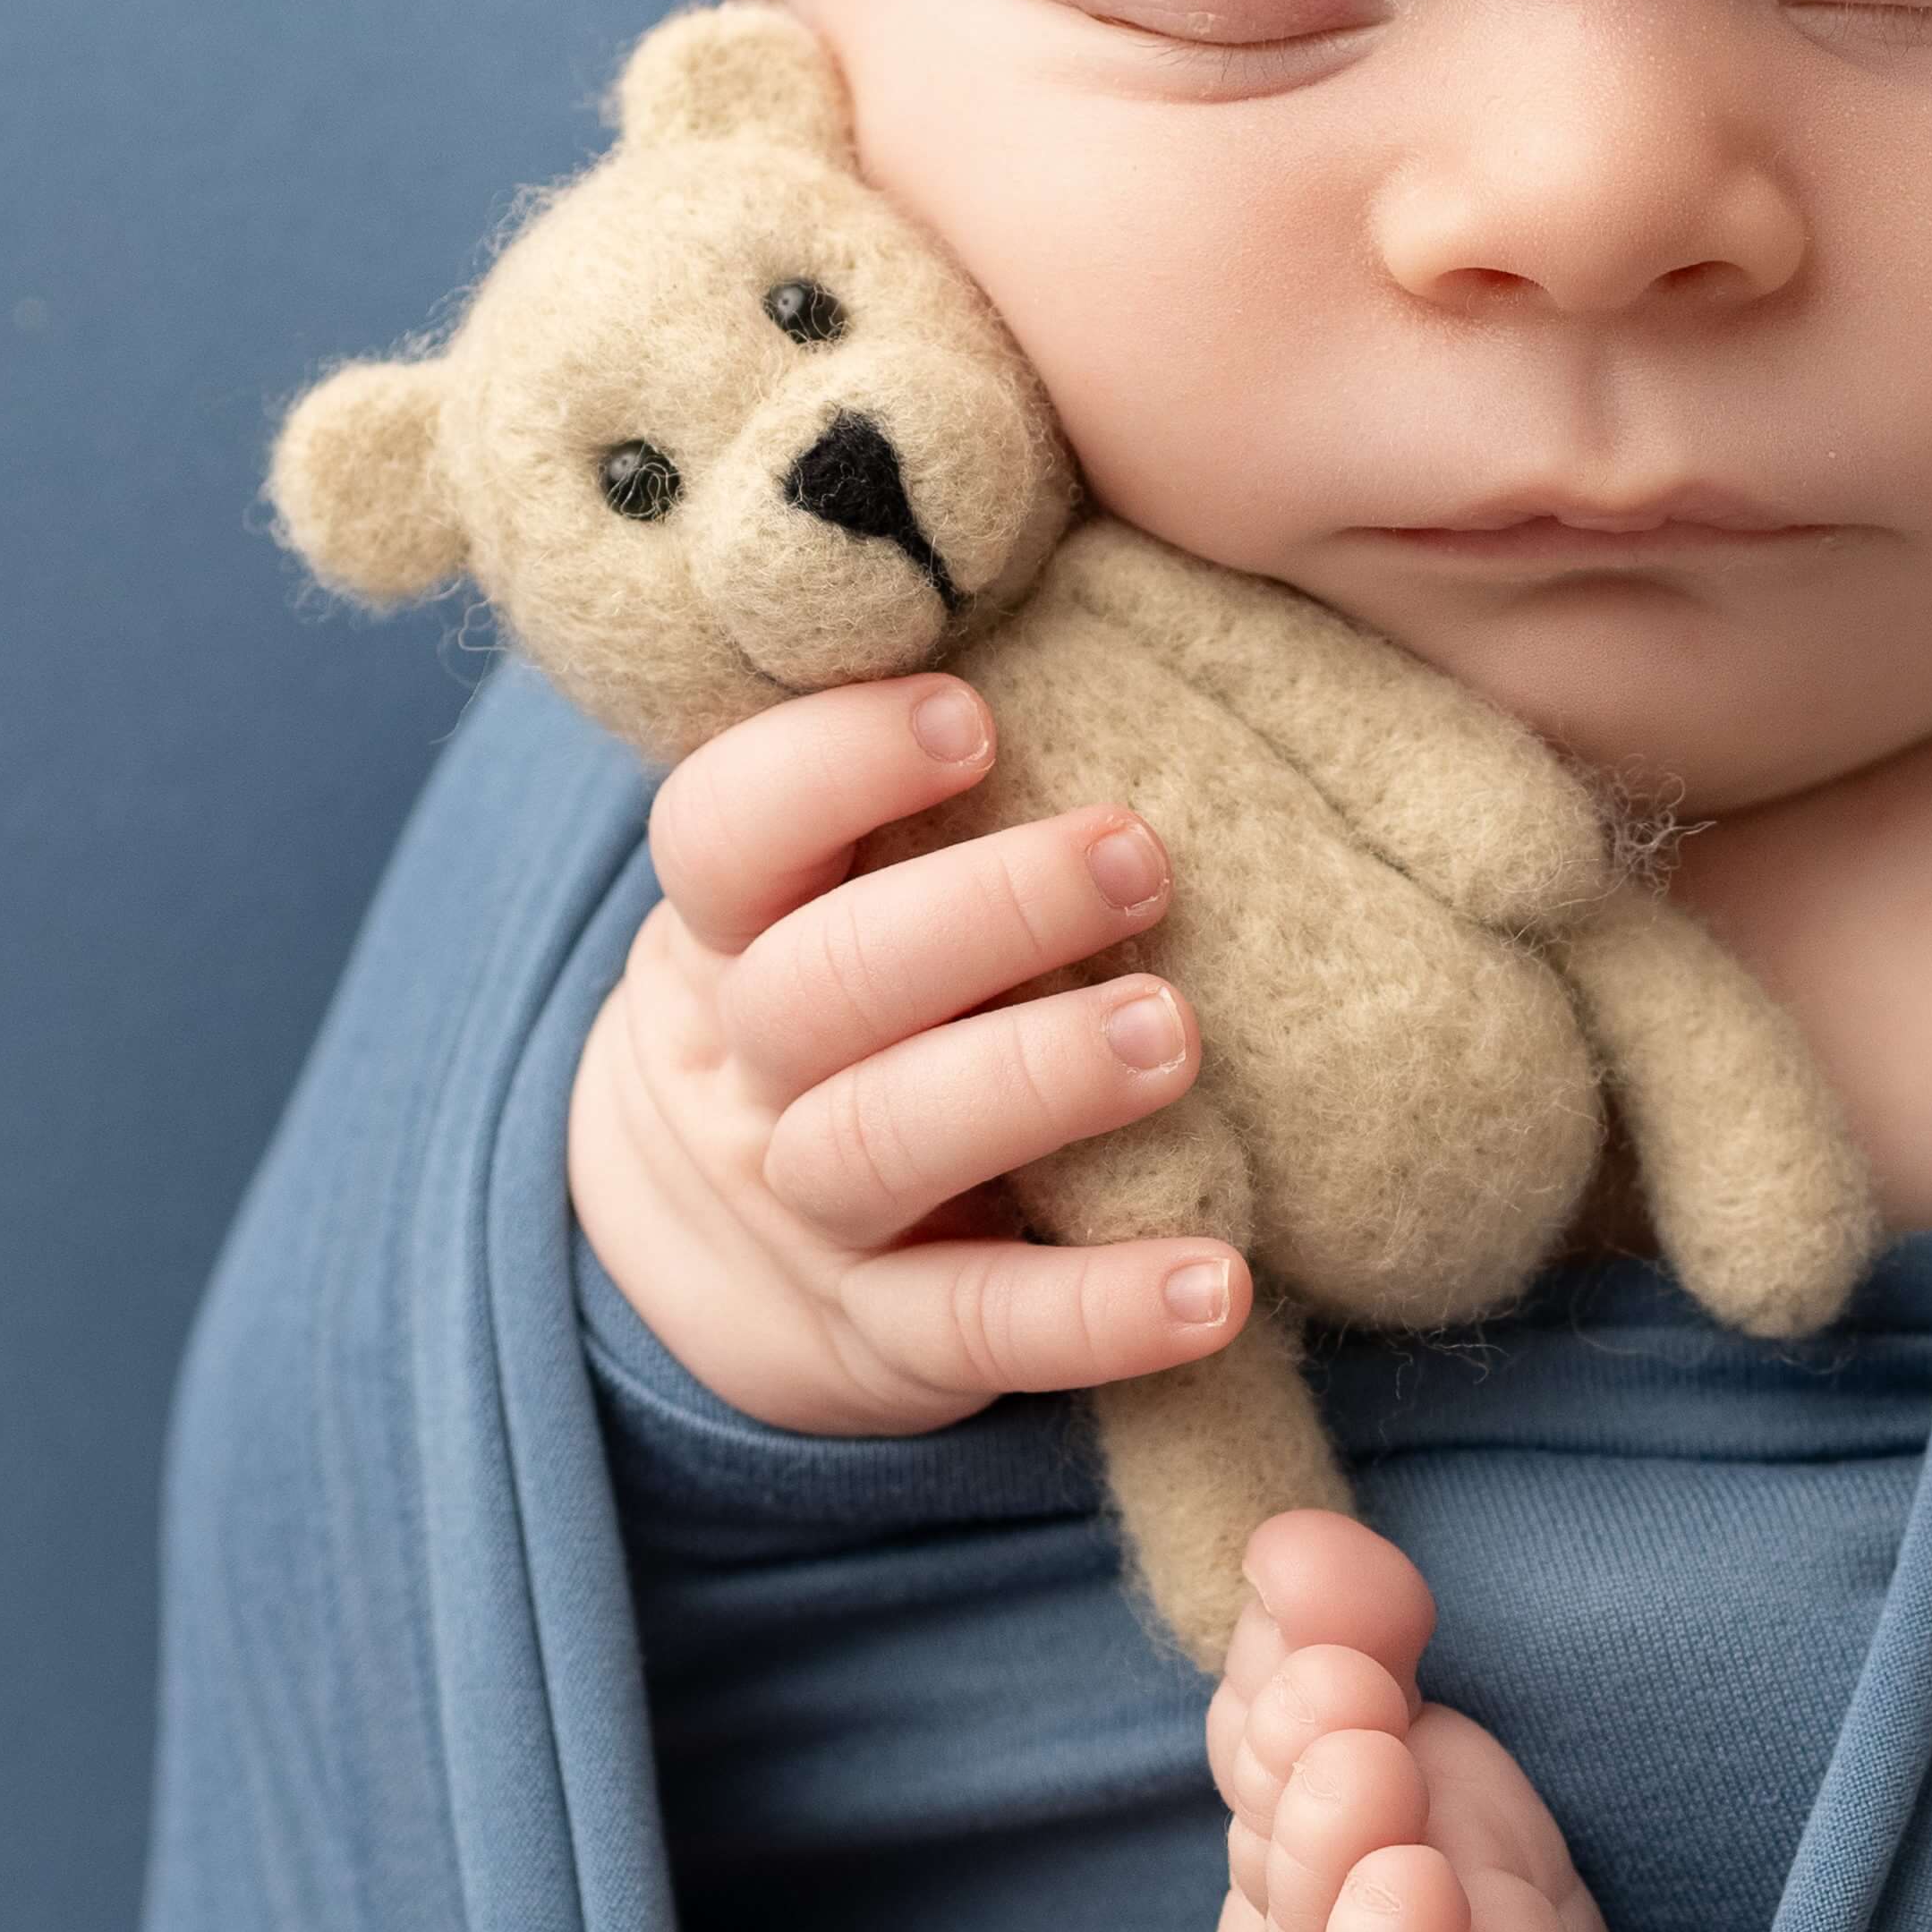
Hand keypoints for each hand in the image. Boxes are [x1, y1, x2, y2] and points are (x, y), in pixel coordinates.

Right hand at [564, 671, 1254, 1437]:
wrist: (714, 1257)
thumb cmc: (849, 1009)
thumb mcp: (826, 897)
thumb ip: (920, 791)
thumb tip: (1101, 590)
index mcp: (730, 930)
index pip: (725, 832)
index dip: (829, 768)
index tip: (972, 713)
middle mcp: (746, 1067)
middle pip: (817, 984)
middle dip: (976, 912)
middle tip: (1135, 852)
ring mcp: (806, 1211)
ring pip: (880, 1141)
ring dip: (1029, 1081)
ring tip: (1173, 1033)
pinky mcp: (881, 1341)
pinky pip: (979, 1329)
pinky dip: (1094, 1313)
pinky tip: (1217, 1284)